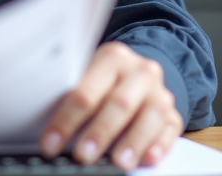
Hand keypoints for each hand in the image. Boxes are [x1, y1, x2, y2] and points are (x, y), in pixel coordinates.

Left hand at [39, 42, 182, 169]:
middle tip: (83, 155)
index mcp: (112, 58)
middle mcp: (140, 71)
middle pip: (118, 103)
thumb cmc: (103, 83)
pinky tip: (148, 158)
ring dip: (132, 142)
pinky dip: (159, 145)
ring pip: (149, 116)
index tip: (50, 144)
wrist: (138, 75)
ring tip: (118, 163)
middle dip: (99, 132)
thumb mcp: (88, 80)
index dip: (65, 120)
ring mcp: (159, 92)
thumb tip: (47, 132)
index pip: (85, 91)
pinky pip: (171, 129)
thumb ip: (75, 98)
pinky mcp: (174, 114)